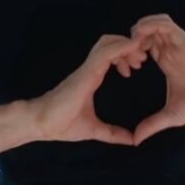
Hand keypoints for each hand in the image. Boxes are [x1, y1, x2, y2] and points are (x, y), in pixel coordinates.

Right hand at [32, 34, 147, 144]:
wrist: (42, 124)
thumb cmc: (63, 124)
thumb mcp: (94, 129)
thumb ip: (113, 133)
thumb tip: (132, 141)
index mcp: (93, 77)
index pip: (110, 55)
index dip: (126, 54)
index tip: (137, 66)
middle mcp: (91, 69)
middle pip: (111, 43)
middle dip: (129, 46)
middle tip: (141, 59)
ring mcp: (88, 68)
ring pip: (108, 43)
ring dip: (126, 45)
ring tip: (139, 57)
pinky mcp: (86, 72)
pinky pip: (104, 53)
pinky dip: (120, 48)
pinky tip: (132, 49)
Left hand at [131, 14, 184, 143]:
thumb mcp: (170, 116)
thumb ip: (152, 124)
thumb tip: (136, 140)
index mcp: (166, 61)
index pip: (143, 45)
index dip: (130, 51)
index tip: (125, 68)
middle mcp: (170, 50)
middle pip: (146, 31)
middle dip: (131, 39)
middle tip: (126, 56)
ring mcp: (177, 44)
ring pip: (154, 23)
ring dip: (140, 29)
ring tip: (132, 45)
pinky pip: (165, 24)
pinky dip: (151, 25)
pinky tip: (141, 38)